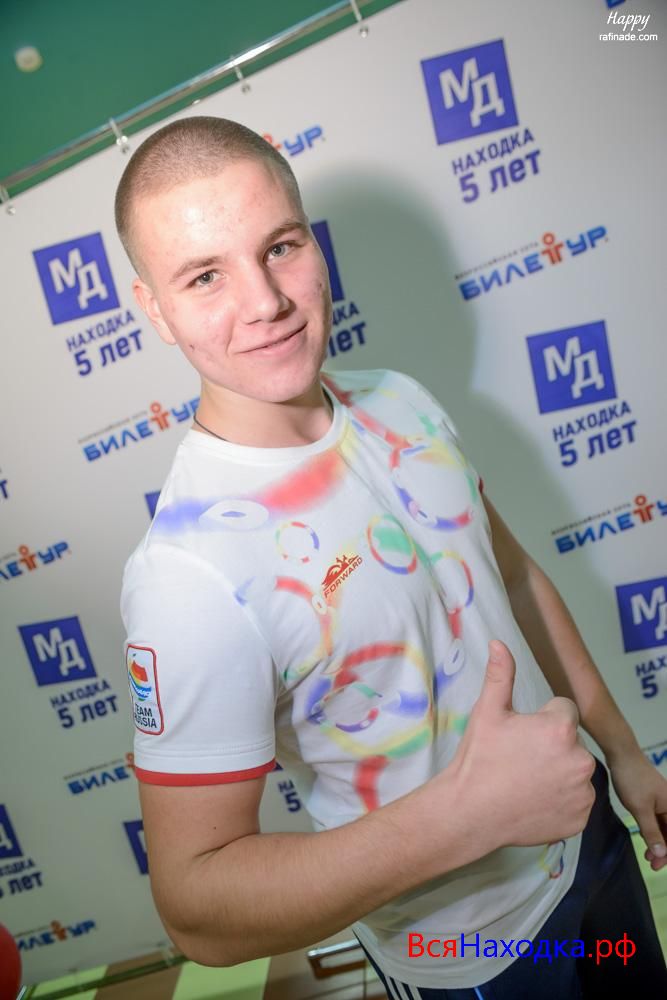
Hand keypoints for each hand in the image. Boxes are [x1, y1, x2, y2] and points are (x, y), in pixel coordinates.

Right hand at [448, 639, 595, 853]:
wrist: (471, 812)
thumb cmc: (479, 759)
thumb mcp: (487, 712)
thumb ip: (500, 675)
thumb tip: (498, 643)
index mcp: (561, 728)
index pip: (563, 709)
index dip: (541, 719)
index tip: (521, 735)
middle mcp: (581, 759)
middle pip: (571, 741)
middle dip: (552, 746)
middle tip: (521, 760)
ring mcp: (584, 792)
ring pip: (576, 771)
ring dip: (560, 773)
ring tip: (527, 782)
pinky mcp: (581, 818)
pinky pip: (577, 801)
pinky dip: (563, 801)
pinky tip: (536, 802)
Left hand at [607, 748, 666, 870]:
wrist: (622, 753)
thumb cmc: (632, 779)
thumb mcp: (640, 808)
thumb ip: (651, 831)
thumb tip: (662, 853)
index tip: (658, 866)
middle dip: (665, 850)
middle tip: (652, 865)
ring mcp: (662, 802)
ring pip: (664, 828)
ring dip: (659, 843)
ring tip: (648, 857)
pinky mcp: (652, 799)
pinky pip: (657, 820)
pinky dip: (653, 831)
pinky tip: (646, 839)